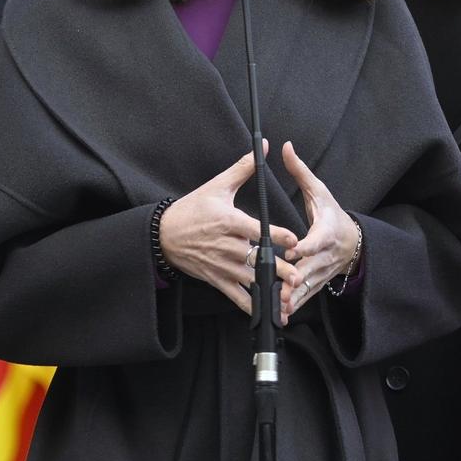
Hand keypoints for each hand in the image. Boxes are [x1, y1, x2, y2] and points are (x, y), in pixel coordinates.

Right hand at [159, 144, 299, 316]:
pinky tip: (267, 312)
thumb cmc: (191, 209)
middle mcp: (226, 245)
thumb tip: (265, 147)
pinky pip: (236, 295)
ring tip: (288, 297)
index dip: (277, 235)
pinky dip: (250, 305)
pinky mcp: (216, 278)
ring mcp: (221, 264)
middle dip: (278, 269)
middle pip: (257, 258)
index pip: (257, 229)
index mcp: (229, 221)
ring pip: (250, 279)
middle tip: (297, 276)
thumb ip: (243, 169)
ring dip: (268, 289)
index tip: (294, 240)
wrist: (163, 234)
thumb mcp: (216, 187)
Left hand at [279, 141, 359, 322]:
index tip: (292, 249)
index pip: (316, 239)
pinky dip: (294, 305)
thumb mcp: (319, 191)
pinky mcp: (317, 283)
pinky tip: (281, 315)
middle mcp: (325, 255)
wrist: (352, 241)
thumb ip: (300, 172)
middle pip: (309, 267)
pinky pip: (305, 296)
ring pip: (306, 286)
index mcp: (326, 231)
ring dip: (293, 297)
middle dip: (294, 276)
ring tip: (279, 305)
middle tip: (279, 285)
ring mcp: (322, 272)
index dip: (305, 245)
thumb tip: (286, 147)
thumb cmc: (332, 214)